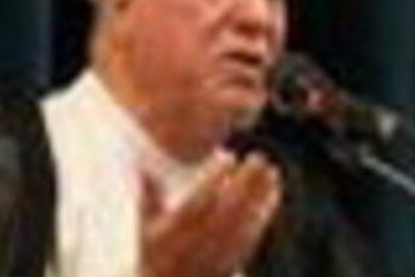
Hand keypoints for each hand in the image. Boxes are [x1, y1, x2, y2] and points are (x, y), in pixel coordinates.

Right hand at [141, 150, 281, 276]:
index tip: (228, 156)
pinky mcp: (234, 258)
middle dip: (246, 180)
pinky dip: (265, 211)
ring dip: (261, 194)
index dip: (215, 176)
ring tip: (272, 171)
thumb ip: (148, 195)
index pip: (200, 197)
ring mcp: (220, 251)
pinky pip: (253, 233)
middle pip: (229, 207)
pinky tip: (273, 192)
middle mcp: (201, 240)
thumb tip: (141, 165)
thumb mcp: (144, 227)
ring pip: (246, 220)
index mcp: (177, 229)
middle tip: (258, 157)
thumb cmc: (153, 256)